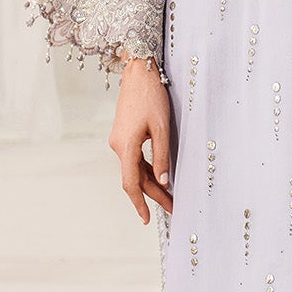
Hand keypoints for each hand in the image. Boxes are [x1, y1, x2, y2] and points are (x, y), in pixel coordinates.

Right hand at [109, 53, 171, 224]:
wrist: (138, 72)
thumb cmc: (151, 96)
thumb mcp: (162, 127)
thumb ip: (162, 156)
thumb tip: (164, 182)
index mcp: (126, 145)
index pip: (131, 183)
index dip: (139, 203)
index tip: (147, 219)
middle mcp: (118, 146)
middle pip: (134, 178)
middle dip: (153, 196)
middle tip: (172, 209)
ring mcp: (119, 140)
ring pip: (134, 169)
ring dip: (151, 184)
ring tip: (169, 198)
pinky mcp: (123, 135)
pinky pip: (134, 159)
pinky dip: (146, 171)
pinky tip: (158, 178)